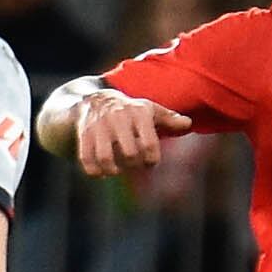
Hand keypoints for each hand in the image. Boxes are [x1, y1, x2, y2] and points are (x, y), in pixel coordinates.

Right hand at [73, 89, 191, 173]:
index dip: (151, 160)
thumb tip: (188, 124)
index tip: (149, 161)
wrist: (93, 99)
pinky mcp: (83, 134)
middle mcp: (118, 118)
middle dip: (134, 165)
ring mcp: (99, 126)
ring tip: (116, 170)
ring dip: (113, 170)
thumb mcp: (150, 110)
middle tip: (133, 163)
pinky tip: (101, 172)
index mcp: (138, 112)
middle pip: (130, 154)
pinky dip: (94, 172)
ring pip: (105, 158)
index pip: (149, 144)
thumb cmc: (129, 110)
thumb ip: (170, 119)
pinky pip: (86, 159)